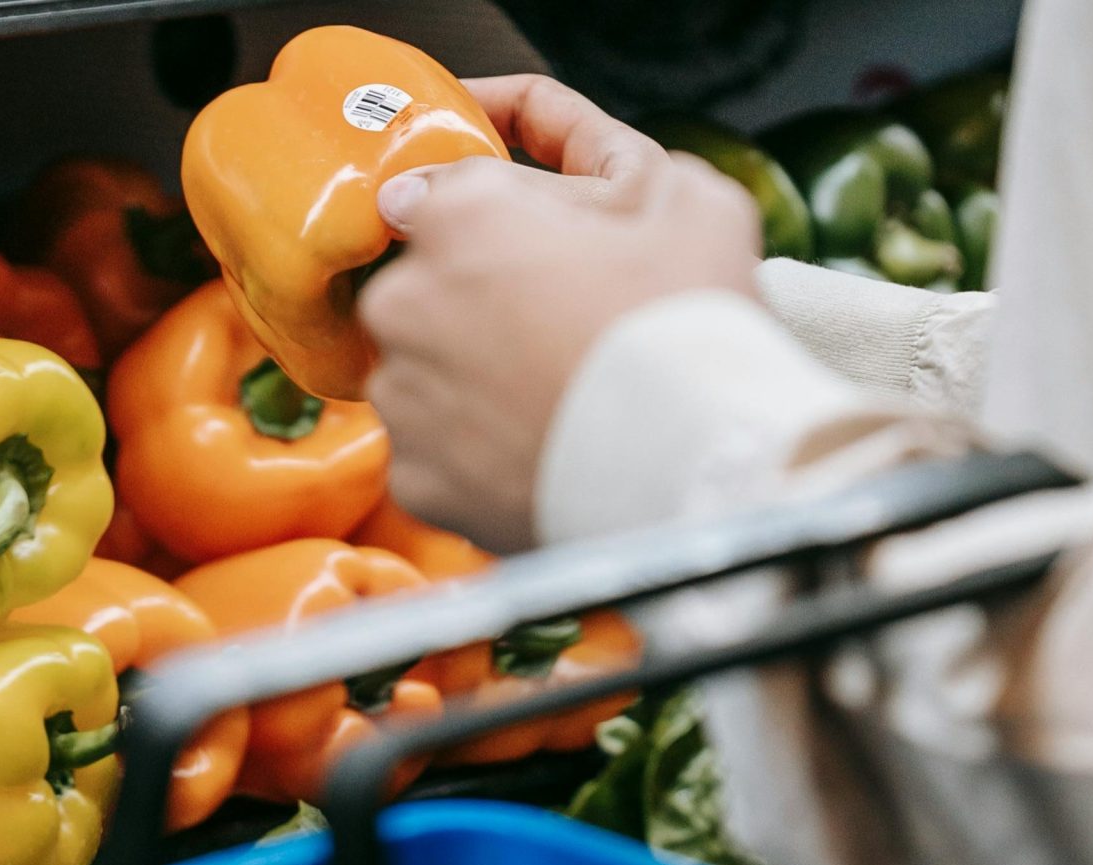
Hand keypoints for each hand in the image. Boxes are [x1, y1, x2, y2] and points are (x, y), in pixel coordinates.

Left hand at [360, 75, 763, 552]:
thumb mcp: (681, 195)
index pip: (440, 193)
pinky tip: (534, 448)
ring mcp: (402, 398)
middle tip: (557, 326)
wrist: (689, 473)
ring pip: (424, 371)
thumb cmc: (688, 326)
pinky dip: (473, 451)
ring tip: (551, 395)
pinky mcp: (413, 479)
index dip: (495, 217)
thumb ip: (605, 157)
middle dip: (479, 299)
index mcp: (458, 217)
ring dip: (472, 376)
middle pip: (426, 287)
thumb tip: (570, 165)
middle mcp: (404, 303)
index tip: (534, 244)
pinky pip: (433, 451)